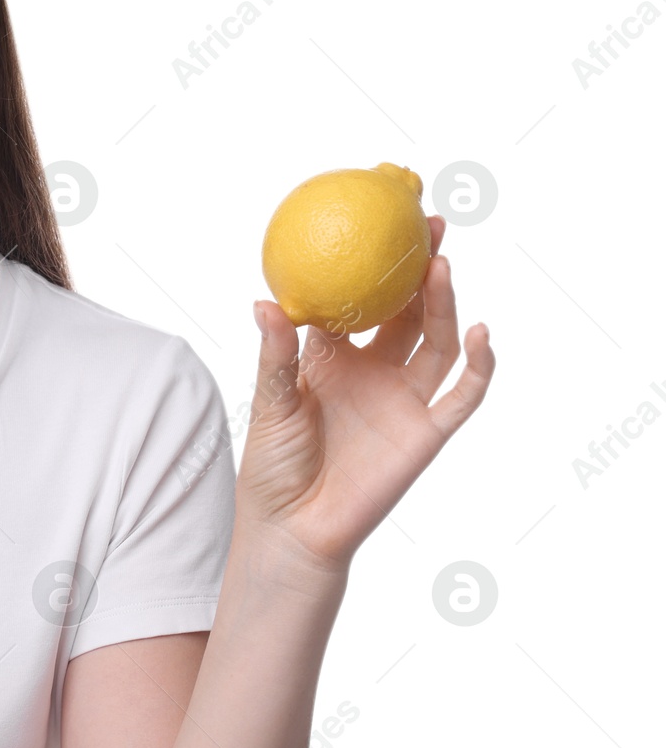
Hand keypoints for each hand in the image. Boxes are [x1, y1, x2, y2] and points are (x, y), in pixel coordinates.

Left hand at [236, 216, 494, 569]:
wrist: (293, 527)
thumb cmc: (273, 465)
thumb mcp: (270, 402)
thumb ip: (276, 354)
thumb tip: (264, 301)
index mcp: (334, 357)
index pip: (362, 300)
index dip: (375, 264)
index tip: (382, 220)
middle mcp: (375, 371)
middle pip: (409, 310)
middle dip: (422, 268)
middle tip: (429, 224)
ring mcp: (404, 400)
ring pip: (438, 341)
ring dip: (445, 304)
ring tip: (441, 266)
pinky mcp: (427, 433)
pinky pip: (464, 394)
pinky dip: (480, 363)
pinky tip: (483, 331)